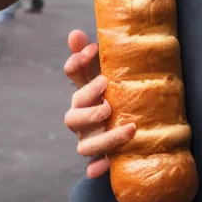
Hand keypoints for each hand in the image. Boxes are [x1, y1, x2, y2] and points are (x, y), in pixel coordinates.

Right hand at [64, 30, 135, 178]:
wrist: (120, 120)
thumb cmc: (112, 91)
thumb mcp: (106, 72)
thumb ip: (93, 55)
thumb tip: (74, 33)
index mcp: (82, 91)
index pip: (71, 74)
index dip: (77, 61)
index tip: (93, 49)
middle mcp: (80, 117)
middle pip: (73, 117)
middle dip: (89, 104)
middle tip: (109, 91)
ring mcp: (88, 138)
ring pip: (85, 146)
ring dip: (105, 138)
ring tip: (130, 128)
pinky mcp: (99, 158)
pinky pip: (93, 167)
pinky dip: (97, 167)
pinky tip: (105, 167)